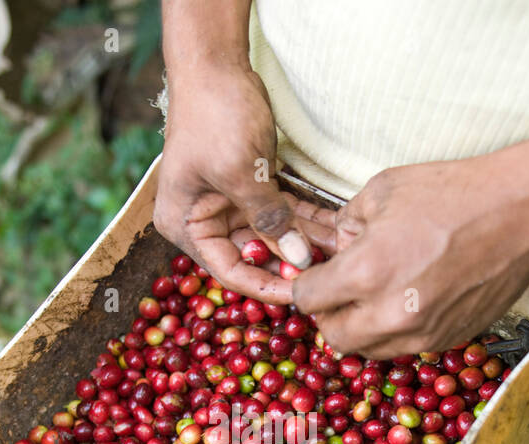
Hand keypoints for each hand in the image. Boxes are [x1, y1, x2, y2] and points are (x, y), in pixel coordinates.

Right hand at [154, 64, 321, 303]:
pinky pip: (280, 213)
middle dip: (291, 263)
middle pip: (252, 256)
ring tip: (342, 251)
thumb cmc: (215, 115)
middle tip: (332, 274)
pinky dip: (304, 220)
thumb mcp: (241, 173)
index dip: (266, 285)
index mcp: (186, 225)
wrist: (214, 64)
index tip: (302, 294)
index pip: (229, 270)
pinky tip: (335, 230)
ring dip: (304, 243)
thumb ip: (269, 219)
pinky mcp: (250, 188)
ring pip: (271, 236)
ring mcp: (228, 205)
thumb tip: (299, 259)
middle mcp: (203, 221)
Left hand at [292, 155, 528, 357]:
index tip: (314, 277)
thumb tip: (338, 248)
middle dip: (330, 314)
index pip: (308, 300)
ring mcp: (422, 332)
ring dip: (362, 328)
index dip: (305, 286)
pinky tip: (411, 298)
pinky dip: (397, 330)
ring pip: (370, 349)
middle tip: (342, 291)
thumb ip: (348, 224)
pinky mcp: (448, 338)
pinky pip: (406, 346)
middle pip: (334, 336)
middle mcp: (390, 314)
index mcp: (366, 273)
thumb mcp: (383, 191)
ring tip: (376, 295)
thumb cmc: (454, 193)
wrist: (522, 212)